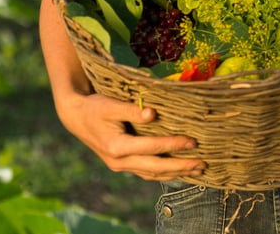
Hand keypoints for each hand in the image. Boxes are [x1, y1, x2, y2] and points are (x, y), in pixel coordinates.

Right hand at [57, 91, 205, 180]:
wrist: (76, 117)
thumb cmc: (95, 107)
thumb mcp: (111, 105)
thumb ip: (132, 110)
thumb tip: (153, 113)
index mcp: (117, 147)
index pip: (152, 148)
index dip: (174, 145)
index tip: (193, 142)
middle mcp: (119, 161)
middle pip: (155, 168)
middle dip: (181, 167)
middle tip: (203, 164)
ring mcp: (121, 165)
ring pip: (152, 174)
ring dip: (176, 173)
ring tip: (198, 171)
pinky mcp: (123, 164)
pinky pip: (147, 172)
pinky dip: (164, 173)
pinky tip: (179, 171)